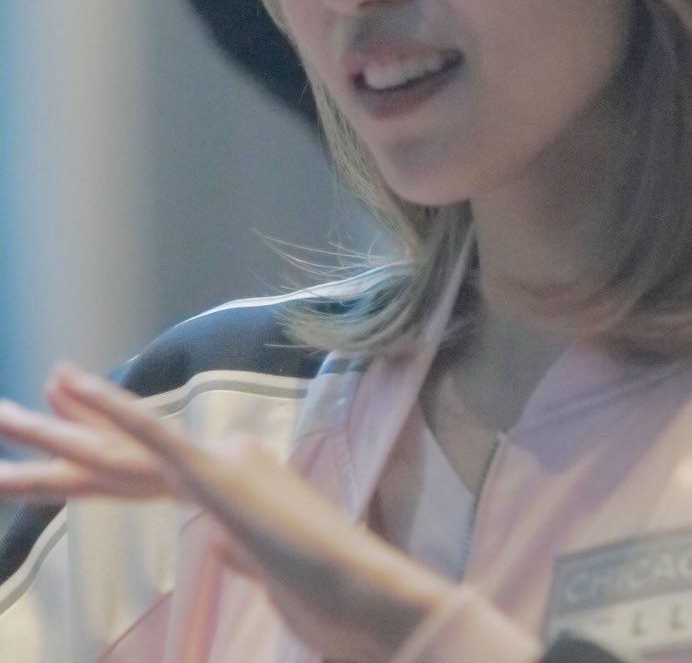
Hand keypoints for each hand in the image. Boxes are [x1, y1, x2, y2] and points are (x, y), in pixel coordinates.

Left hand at [0, 364, 455, 662]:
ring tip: (4, 415)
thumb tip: (219, 547)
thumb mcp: (272, 574)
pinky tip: (70, 385)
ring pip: (118, 450)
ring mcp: (214, 468)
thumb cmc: (331, 594)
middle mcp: (213, 467)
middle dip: (57, 439)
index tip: (61, 407)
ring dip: (56, 432)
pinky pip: (153, 437)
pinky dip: (110, 408)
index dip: (96, 441)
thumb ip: (241, 554)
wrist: (368, 590)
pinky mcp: (217, 476)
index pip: (141, 467)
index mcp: (222, 491)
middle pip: (117, 458)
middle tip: (5, 414)